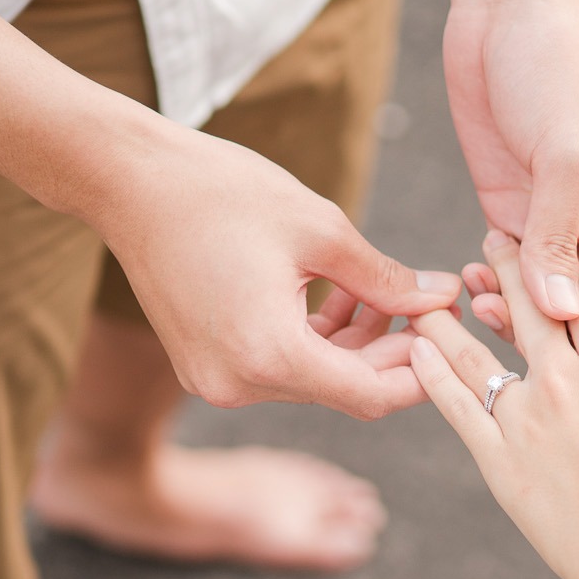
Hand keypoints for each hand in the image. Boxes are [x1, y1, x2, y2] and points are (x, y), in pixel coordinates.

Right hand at [94, 118, 459, 417]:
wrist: (130, 182)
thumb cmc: (224, 193)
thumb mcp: (322, 231)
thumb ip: (387, 279)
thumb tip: (442, 298)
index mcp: (270, 357)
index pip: (373, 395)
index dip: (422, 367)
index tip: (448, 326)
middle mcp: (239, 385)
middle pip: (345, 390)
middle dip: (393, 351)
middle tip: (429, 301)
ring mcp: (216, 381)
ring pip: (314, 379)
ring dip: (356, 344)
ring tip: (382, 289)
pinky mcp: (204, 365)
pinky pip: (279, 367)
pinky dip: (316, 340)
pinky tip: (341, 295)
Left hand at [409, 231, 578, 578]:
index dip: (567, 262)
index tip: (551, 239)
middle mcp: (564, 382)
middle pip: (528, 308)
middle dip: (507, 267)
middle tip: (490, 238)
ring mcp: (526, 419)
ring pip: (476, 354)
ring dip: (451, 319)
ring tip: (431, 295)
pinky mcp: (499, 459)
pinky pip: (458, 408)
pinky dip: (433, 377)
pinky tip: (415, 352)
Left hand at [443, 0, 578, 327]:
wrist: (508, 2)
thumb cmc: (558, 63)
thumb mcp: (565, 152)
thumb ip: (559, 235)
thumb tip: (559, 313)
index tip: (567, 370)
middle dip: (549, 327)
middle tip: (511, 358)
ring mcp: (549, 209)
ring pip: (536, 282)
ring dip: (512, 307)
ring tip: (482, 326)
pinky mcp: (506, 198)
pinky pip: (501, 258)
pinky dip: (487, 279)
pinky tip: (464, 296)